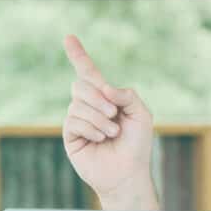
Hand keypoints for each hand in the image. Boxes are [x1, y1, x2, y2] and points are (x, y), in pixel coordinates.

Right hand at [62, 35, 157, 210]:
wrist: (128, 172)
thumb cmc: (137, 144)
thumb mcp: (141, 114)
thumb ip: (127, 95)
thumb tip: (105, 87)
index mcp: (106, 97)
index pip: (88, 72)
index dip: (78, 55)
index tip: (69, 37)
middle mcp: (89, 105)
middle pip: (81, 84)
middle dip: (99, 97)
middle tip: (115, 114)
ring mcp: (78, 119)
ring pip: (78, 103)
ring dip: (100, 118)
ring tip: (113, 133)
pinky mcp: (71, 135)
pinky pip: (74, 120)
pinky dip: (92, 128)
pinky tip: (101, 139)